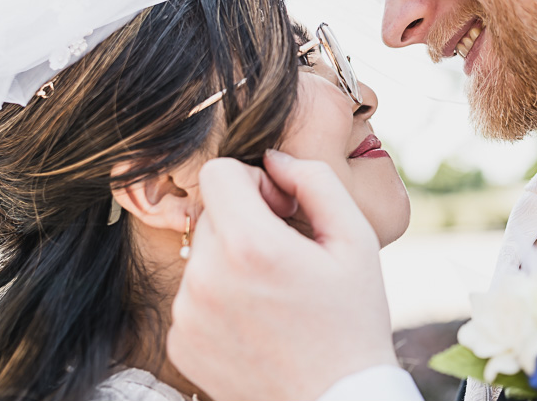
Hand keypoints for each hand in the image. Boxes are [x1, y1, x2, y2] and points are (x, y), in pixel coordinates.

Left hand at [167, 150, 397, 399]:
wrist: (335, 402)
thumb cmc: (352, 320)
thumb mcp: (355, 240)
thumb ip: (315, 181)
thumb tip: (274, 159)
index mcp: (250, 246)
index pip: (219, 173)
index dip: (253, 180)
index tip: (279, 210)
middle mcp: (207, 278)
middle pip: (210, 213)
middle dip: (244, 220)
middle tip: (284, 253)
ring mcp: (189, 314)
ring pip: (200, 254)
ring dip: (230, 259)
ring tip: (272, 292)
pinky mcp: (181, 342)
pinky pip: (192, 293)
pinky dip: (218, 297)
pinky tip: (255, 320)